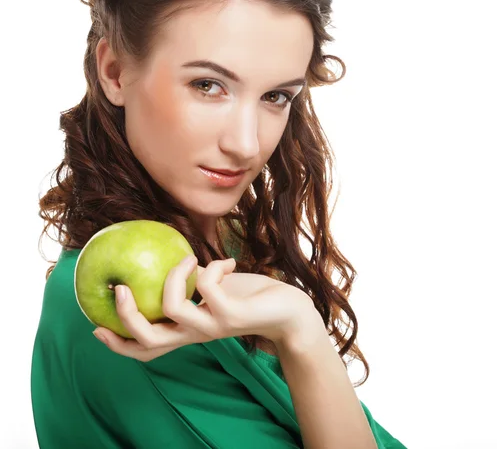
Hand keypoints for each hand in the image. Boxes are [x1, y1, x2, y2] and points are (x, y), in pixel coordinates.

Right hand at [92, 255, 318, 361]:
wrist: (289, 312)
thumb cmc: (249, 297)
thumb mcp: (215, 292)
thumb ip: (194, 284)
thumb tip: (175, 260)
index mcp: (187, 330)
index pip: (146, 348)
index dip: (119, 342)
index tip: (97, 325)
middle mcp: (196, 333)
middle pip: (148, 340)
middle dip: (128, 315)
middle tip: (122, 287)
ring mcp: (213, 326)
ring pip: (172, 309)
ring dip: (174, 275)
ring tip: (190, 258)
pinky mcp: (232, 315)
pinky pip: (208, 287)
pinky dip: (212, 267)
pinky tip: (227, 263)